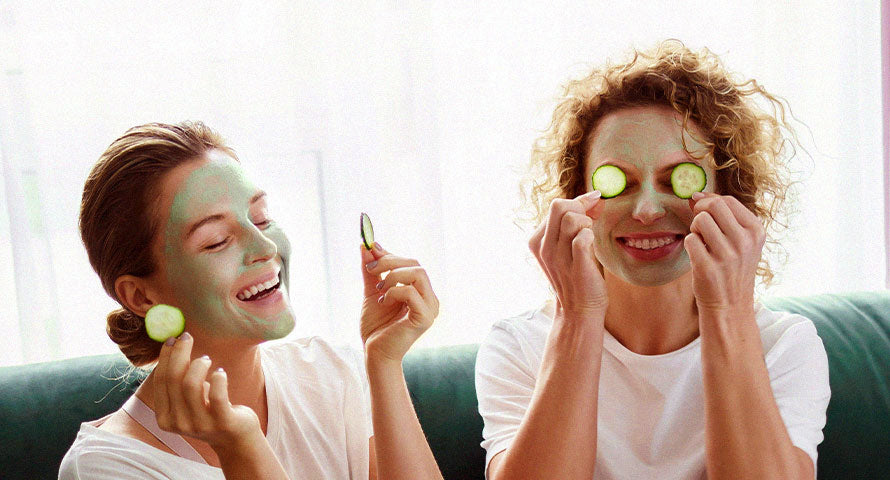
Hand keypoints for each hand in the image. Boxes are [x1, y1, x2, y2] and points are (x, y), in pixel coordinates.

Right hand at [152, 333, 262, 452]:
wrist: (235, 438)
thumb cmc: (210, 411)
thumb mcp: (188, 400)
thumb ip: (178, 380)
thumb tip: (173, 343)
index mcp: (165, 417)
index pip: (160, 381)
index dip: (165, 357)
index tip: (172, 339)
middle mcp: (178, 423)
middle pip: (174, 379)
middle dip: (180, 353)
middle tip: (188, 337)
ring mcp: (200, 425)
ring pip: (191, 385)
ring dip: (199, 364)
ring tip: (207, 359)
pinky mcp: (222, 422)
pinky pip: (217, 394)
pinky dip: (218, 377)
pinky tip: (221, 372)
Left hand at [361, 244, 438, 362]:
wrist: (374, 353)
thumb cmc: (376, 327)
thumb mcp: (372, 293)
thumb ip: (372, 272)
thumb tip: (366, 246)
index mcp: (421, 292)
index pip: (411, 264)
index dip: (391, 254)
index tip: (371, 248)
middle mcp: (430, 298)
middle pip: (416, 265)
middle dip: (390, 262)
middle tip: (370, 269)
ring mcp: (430, 308)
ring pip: (418, 274)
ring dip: (393, 276)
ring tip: (379, 290)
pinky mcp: (425, 318)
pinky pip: (411, 293)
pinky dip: (394, 292)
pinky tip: (383, 302)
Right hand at [528, 191, 606, 320]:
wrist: (579, 310)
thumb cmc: (578, 275)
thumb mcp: (569, 246)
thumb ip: (577, 222)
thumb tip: (595, 198)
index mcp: (538, 240)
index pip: (556, 205)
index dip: (579, 201)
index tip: (594, 204)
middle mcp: (544, 247)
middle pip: (559, 206)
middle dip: (581, 207)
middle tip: (591, 221)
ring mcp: (558, 257)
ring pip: (571, 219)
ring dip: (587, 223)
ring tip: (590, 238)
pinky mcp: (575, 266)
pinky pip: (582, 238)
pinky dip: (590, 237)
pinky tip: (592, 247)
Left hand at [685, 192, 764, 314]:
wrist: (730, 306)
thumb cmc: (732, 268)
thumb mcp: (741, 241)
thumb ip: (722, 216)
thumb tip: (695, 195)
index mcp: (756, 231)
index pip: (727, 200)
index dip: (709, 201)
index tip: (702, 210)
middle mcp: (745, 242)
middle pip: (713, 206)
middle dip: (700, 212)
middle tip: (700, 227)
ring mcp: (728, 256)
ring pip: (700, 221)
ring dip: (695, 229)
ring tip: (702, 243)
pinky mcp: (708, 268)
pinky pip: (690, 240)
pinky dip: (689, 245)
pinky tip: (698, 256)